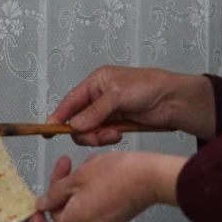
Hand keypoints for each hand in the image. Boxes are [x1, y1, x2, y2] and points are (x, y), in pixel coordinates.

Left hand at [29, 151, 184, 221]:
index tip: (37, 210)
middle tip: (65, 164)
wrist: (151, 177)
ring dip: (77, 187)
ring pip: (80, 209)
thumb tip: (42, 205)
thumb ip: (56, 193)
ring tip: (87, 164)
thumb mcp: (78, 177)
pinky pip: (94, 208)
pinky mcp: (116, 218)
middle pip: (64, 217)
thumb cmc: (116, 174)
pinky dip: (91, 191)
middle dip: (60, 190)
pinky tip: (99, 170)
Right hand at [48, 65, 213, 144]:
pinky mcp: (117, 124)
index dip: (58, 116)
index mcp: (95, 83)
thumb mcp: (118, 95)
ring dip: (98, 136)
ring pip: (90, 131)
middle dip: (85, 131)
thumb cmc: (148, 87)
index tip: (48, 130)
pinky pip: (103, 136)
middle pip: (78, 120)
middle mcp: (98, 97)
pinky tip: (120, 134)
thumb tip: (75, 126)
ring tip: (114, 134)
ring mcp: (108, 112)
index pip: (70, 101)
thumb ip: (95, 112)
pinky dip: (108, 138)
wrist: (173, 101)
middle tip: (99, 135)